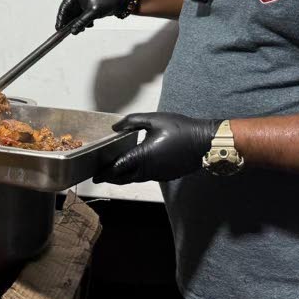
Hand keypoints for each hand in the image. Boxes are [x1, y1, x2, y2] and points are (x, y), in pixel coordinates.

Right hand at [56, 0, 127, 32]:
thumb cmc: (107, 0)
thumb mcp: (93, 12)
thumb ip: (82, 22)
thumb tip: (73, 31)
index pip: (64, 8)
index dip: (60, 19)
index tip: (59, 29)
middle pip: (68, 13)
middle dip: (70, 23)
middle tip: (70, 32)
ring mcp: (82, 4)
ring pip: (74, 17)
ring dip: (77, 24)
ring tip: (83, 29)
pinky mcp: (87, 9)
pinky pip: (81, 18)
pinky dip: (83, 23)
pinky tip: (90, 24)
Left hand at [96, 113, 219, 183]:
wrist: (203, 142)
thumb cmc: (180, 129)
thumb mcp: (153, 119)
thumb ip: (132, 122)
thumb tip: (115, 127)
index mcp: (142, 156)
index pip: (118, 168)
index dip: (105, 172)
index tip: (95, 176)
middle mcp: (148, 169)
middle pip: (124, 178)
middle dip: (111, 177)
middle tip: (101, 175)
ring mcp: (158, 175)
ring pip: (136, 178)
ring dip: (124, 176)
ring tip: (115, 170)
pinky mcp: (165, 176)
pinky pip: (147, 177)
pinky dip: (137, 174)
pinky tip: (136, 165)